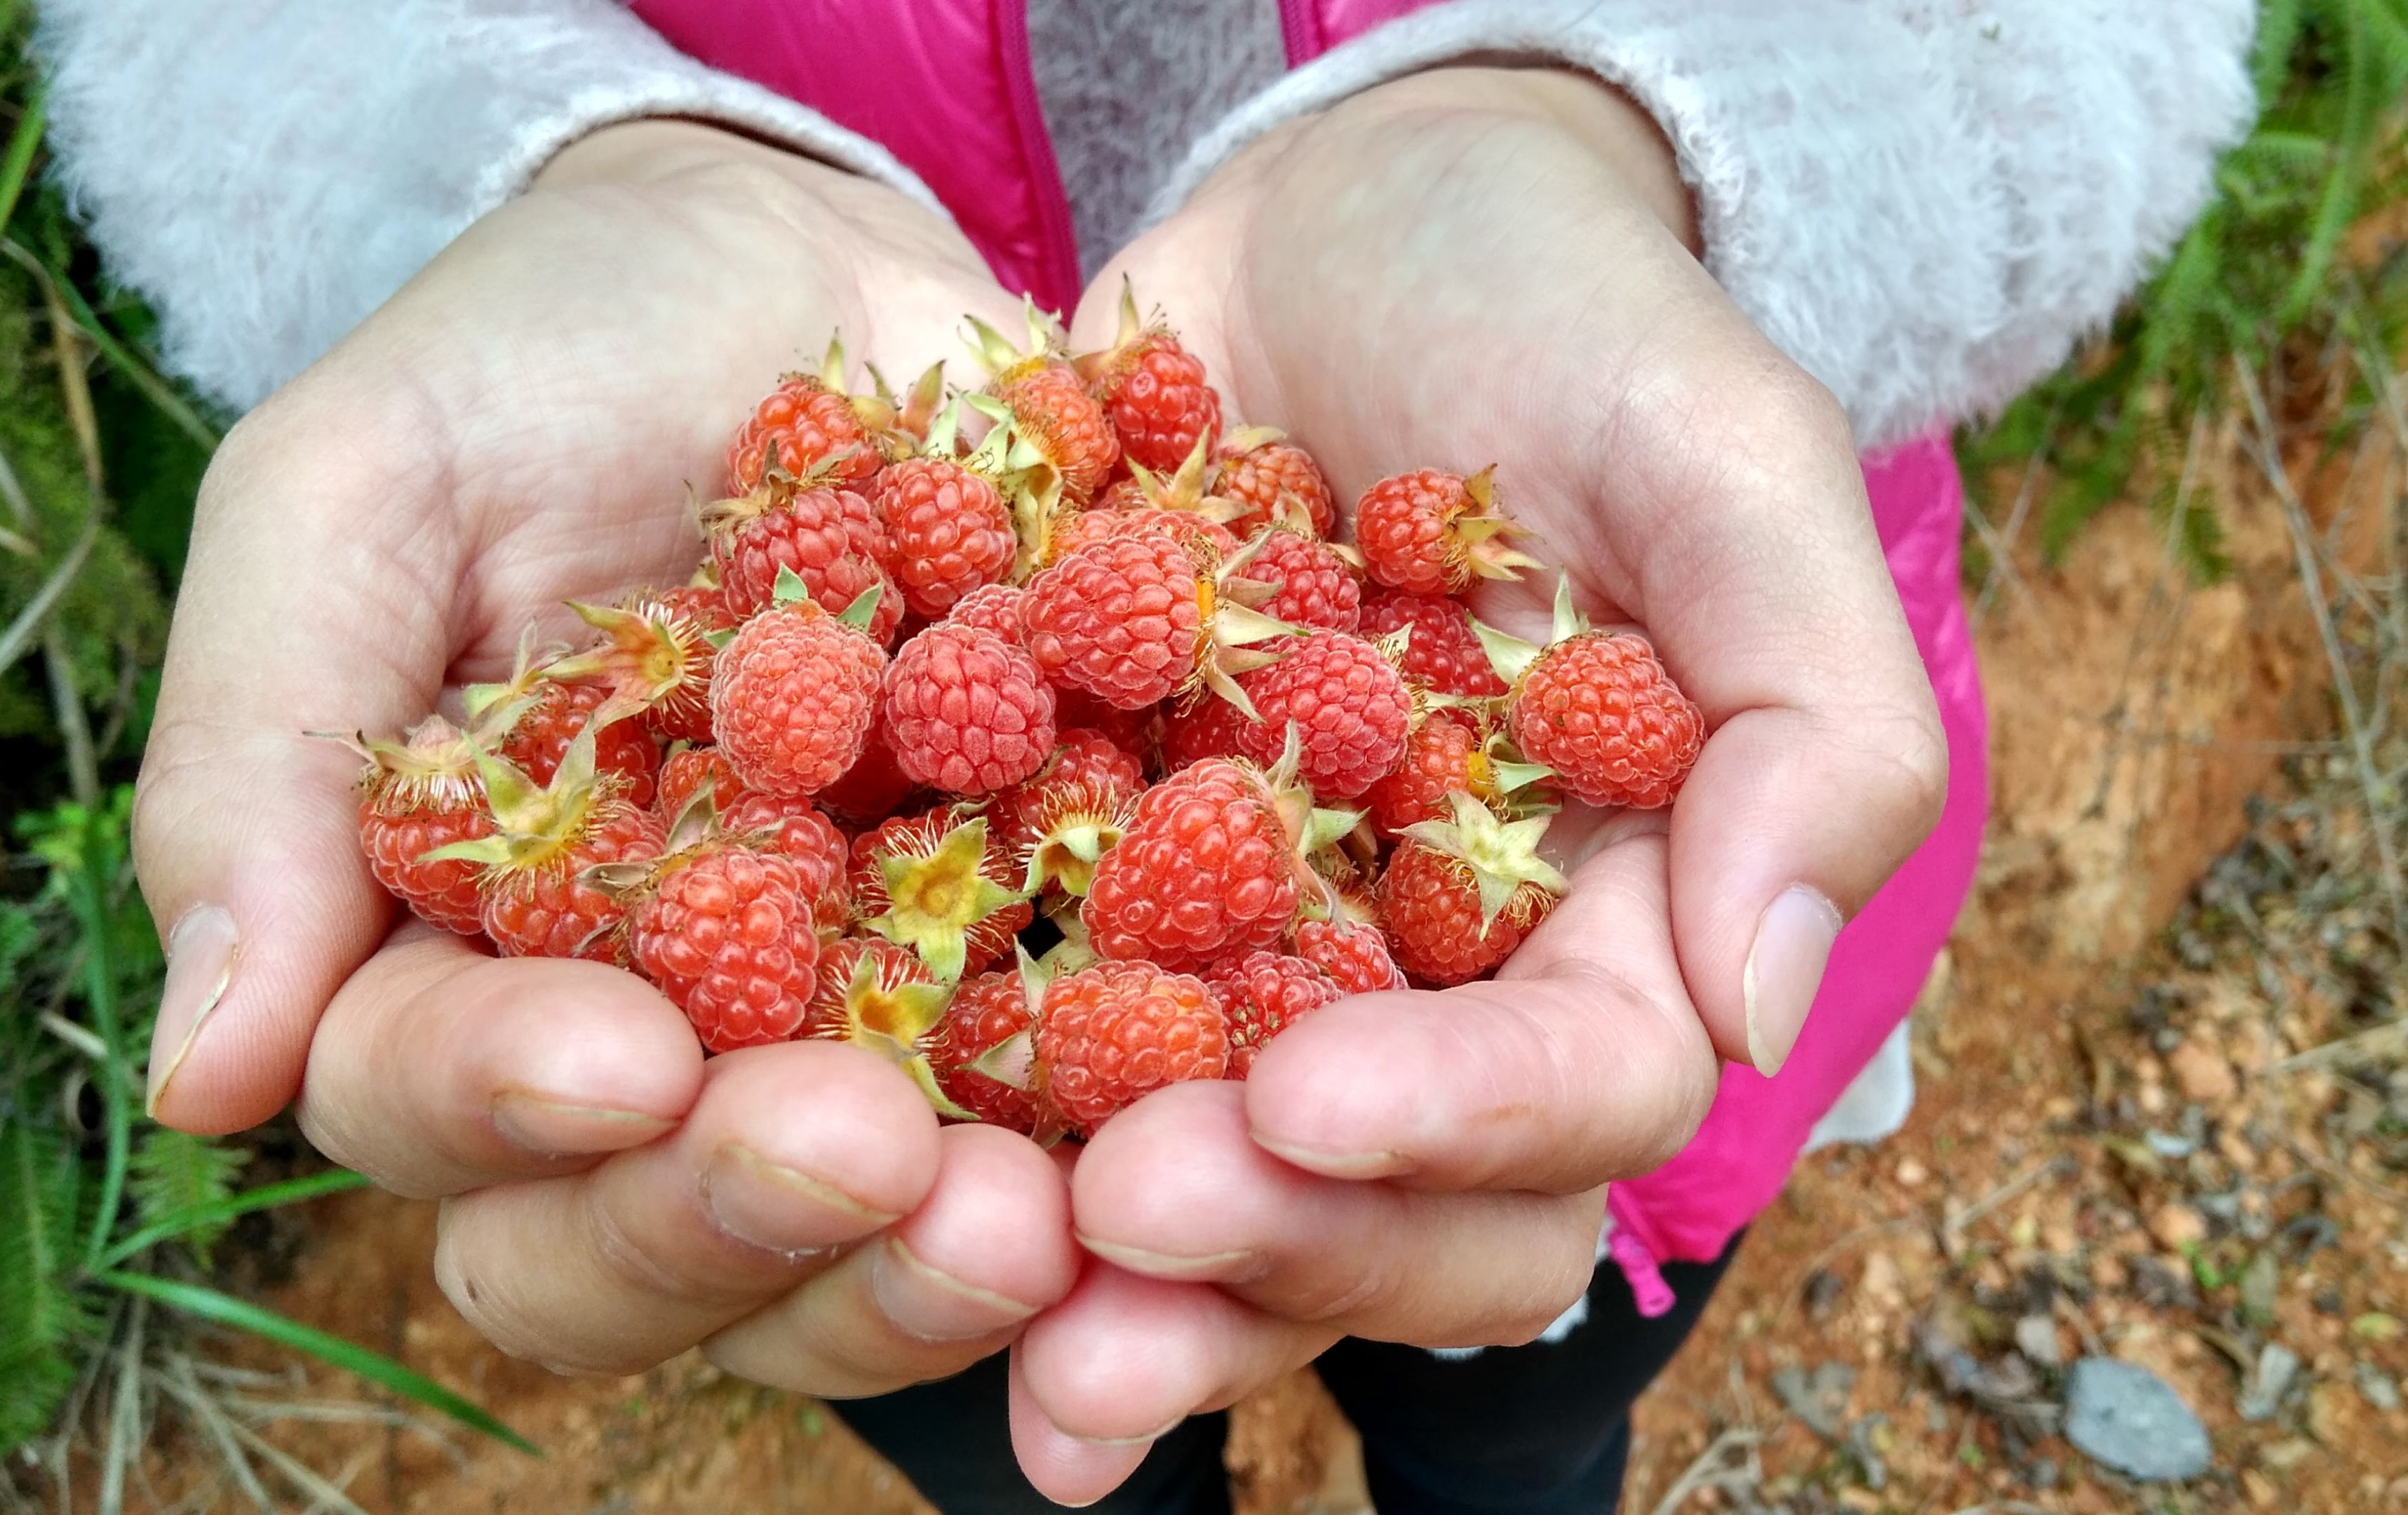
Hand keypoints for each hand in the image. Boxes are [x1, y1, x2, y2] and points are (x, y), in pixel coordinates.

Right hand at [133, 122, 1075, 1386]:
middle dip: (744, 1218)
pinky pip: (1081, 1111)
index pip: (434, 1104)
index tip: (619, 1057)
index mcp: (459, 957)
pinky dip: (1136, 1144)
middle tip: (869, 1160)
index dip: (508, 1107)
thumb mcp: (365, 497)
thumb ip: (266, 756)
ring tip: (1046, 1217)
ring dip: (940, 1262)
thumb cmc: (544, 367)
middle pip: (644, 1239)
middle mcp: (654, 1042)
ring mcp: (856, 1027)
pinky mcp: (1037, 969)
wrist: (800, 280)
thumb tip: (209, 1075)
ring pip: (859, 1242)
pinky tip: (1212, 1126)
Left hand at [1009, 68, 1948, 1500]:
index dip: (1457, 1127)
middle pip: (1389, 1207)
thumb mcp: (1721, 467)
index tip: (1300, 1100)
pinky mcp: (1076, 890)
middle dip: (1268, 1246)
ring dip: (1101, 1277)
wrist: (1342, 219)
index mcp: (1608, 920)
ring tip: (981, 1304)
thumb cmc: (1562, 316)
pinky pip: (1018, 1039)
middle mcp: (1428, 984)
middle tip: (1115, 1224)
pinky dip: (947, 1118)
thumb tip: (1754, 1007)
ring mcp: (1244, 953)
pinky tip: (828, 1160)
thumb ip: (1809, 726)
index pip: (1578, 1093)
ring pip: (1205, 1187)